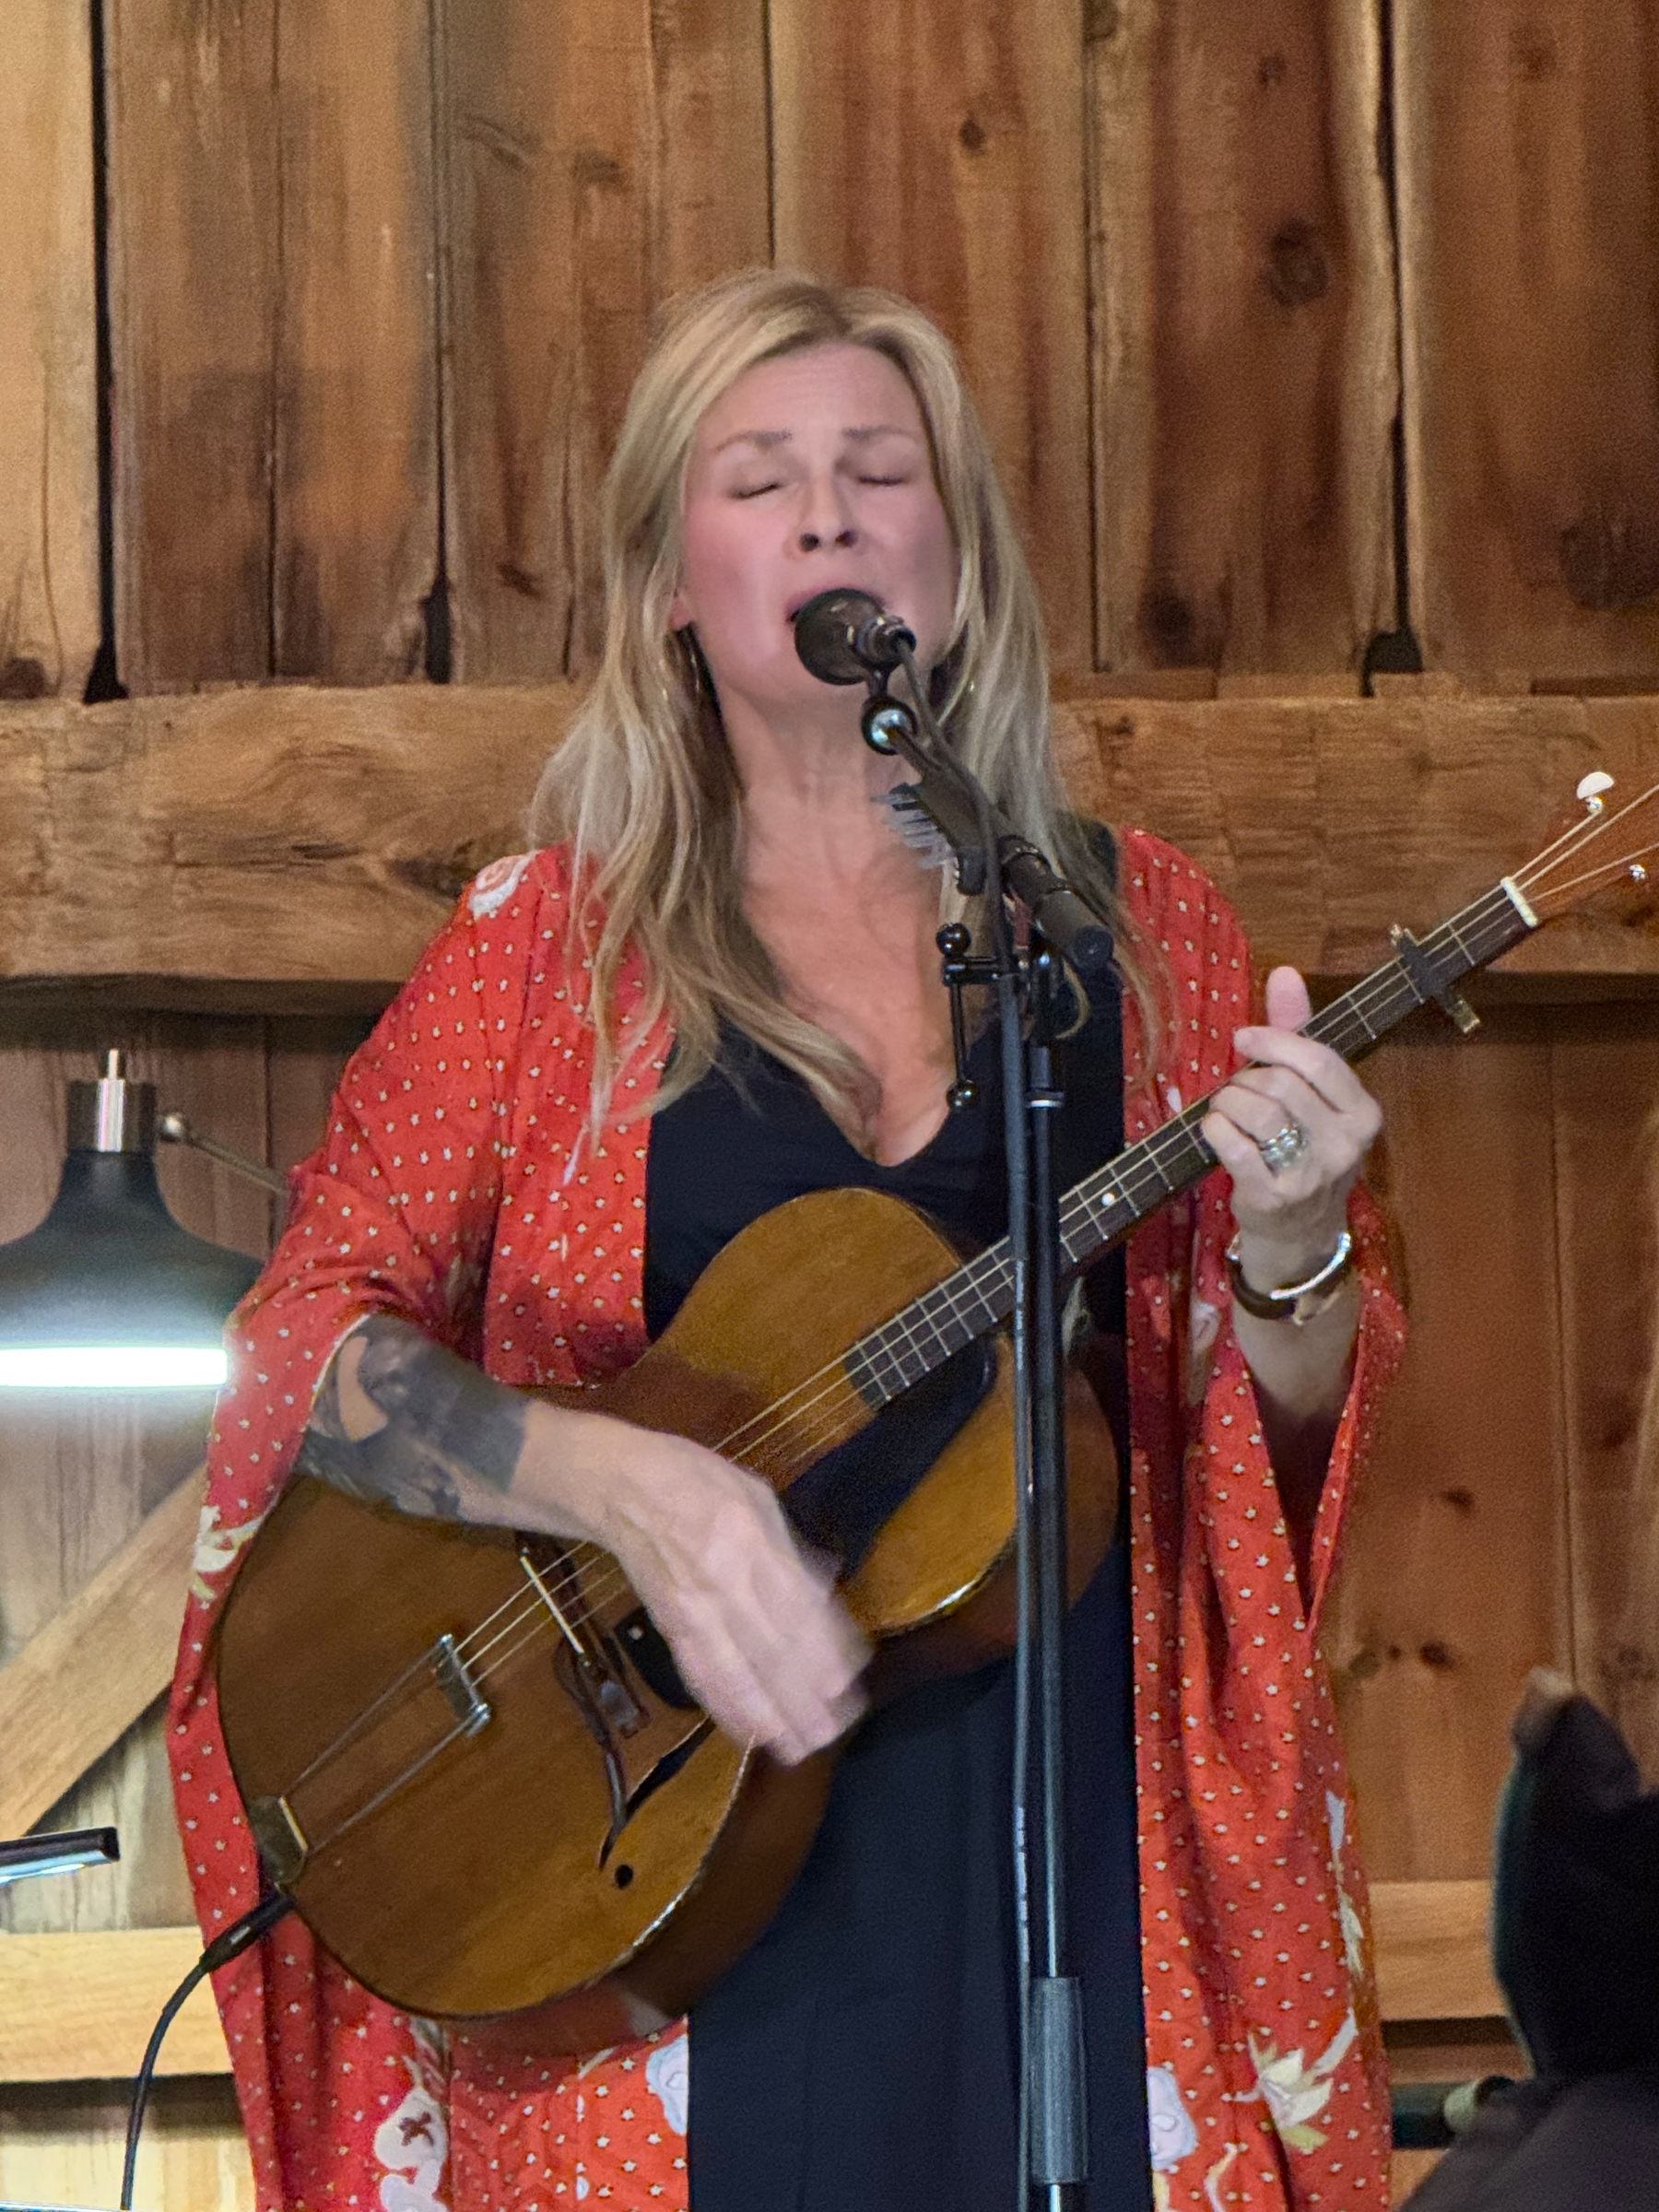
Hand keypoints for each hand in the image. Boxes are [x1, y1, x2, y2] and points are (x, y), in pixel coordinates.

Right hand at [532, 1409, 869, 1765]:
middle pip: (769, 1650)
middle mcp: (723, 1581)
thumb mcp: (757, 1496)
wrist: (623, 1487)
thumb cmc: (698, 1481)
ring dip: (767, 1716)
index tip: (848, 1684)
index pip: (796, 1608)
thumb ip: (791, 1549)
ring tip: (797, 1747)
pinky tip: (746, 1731)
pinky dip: (724, 1707)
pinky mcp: (669, 1626)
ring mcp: (693, 1609)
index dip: (823, 1652)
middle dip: (802, 1699)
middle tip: (831, 1733)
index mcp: (751, 1541)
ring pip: (734, 1673)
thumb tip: (826, 1593)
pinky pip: (699, 1672)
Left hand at [1201, 965, 1381, 1288]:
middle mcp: (1346, 1143)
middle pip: (1283, 1083)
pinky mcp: (1274, 1195)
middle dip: (1247, 1079)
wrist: (1299, 1235)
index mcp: (1363, 1113)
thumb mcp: (1311, 1097)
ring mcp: (1312, 1173)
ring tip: (1227, 1112)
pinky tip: (1216, 1132)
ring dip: (1228, 1102)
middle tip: (1237, 1090)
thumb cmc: (1302, 1153)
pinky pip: (1234, 1145)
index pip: (1320, 1060)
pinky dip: (1215, 1130)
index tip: (1244, 1040)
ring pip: (1258, 1110)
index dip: (1275, 1042)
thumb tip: (1284, 973)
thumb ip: (1297, 1035)